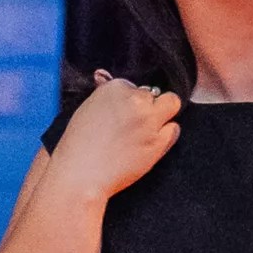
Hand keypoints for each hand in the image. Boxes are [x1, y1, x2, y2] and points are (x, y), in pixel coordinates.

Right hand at [43, 75, 181, 203]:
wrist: (81, 176)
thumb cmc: (77, 146)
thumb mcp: (86, 110)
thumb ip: (104, 95)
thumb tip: (104, 76)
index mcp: (114, 88)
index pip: (133, 86)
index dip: (129, 100)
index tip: (122, 113)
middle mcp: (134, 101)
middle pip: (153, 93)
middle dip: (146, 105)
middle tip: (135, 123)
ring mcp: (149, 121)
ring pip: (171, 104)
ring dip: (163, 114)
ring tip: (147, 130)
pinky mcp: (158, 141)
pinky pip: (174, 129)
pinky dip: (167, 134)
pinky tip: (152, 142)